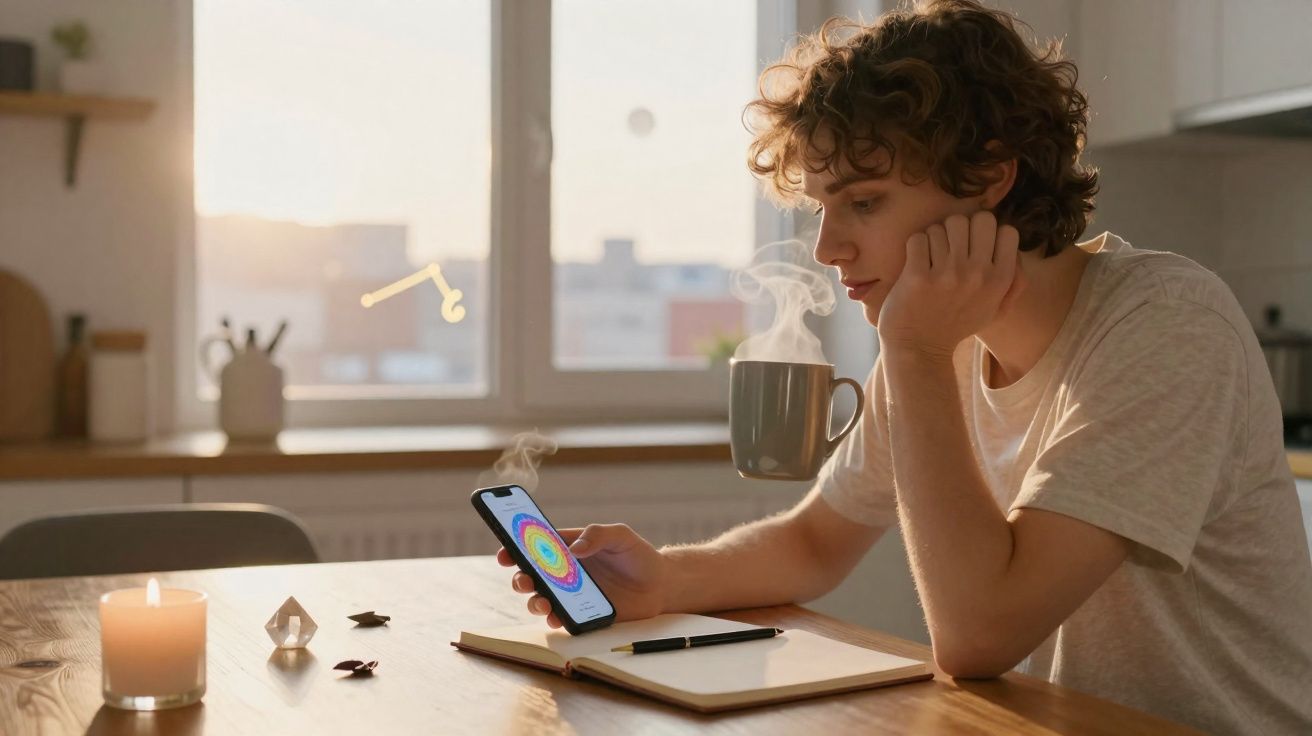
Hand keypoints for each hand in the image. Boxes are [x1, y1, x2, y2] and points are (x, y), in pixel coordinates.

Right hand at [497, 523, 668, 628]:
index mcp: (569, 547)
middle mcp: (565, 572)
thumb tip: (575, 549)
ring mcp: (572, 594)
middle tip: (524, 579)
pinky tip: (557, 617)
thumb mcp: (621, 535)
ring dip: (535, 601)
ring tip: (542, 601)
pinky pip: (562, 618)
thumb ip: (598, 534)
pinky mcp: (583, 614)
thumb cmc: (639, 555)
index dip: (515, 548)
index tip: (505, 552)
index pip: (536, 546)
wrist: (662, 585)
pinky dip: (555, 619)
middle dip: (521, 578)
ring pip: (541, 599)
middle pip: (532, 575)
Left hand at [877, 211, 1024, 356]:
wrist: (919, 348)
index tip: (975, 248)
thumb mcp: (995, 310)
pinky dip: (915, 247)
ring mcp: (947, 275)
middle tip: (952, 247)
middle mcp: (977, 274)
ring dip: (936, 237)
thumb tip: (1018, 254)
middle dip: (963, 228)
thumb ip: (1014, 283)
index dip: (990, 234)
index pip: (1007, 230)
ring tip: (933, 257)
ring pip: (945, 225)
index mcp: (999, 280)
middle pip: (977, 219)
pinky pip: (919, 238)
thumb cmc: (957, 325)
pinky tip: (917, 263)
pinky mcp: (917, 276)